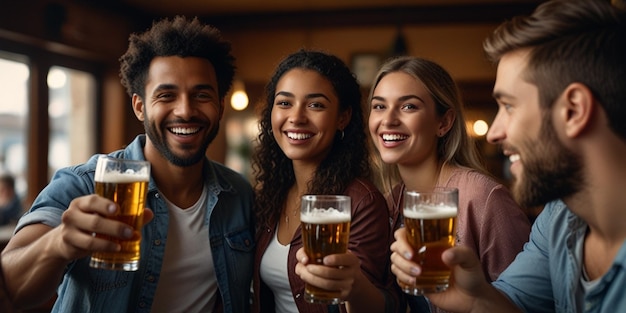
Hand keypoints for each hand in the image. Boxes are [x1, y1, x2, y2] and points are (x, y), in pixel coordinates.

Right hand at [54, 194, 153, 261]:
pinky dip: (104, 246)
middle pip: (95, 219)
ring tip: (127, 240)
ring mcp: (69, 229)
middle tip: (131, 231)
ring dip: (111, 238)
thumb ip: (126, 214)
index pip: (92, 200)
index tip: (118, 209)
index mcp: (82, 202)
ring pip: (91, 233)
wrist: (64, 240)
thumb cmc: (89, 223)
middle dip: (116, 226)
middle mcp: (73, 213)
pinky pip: (88, 245)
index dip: (105, 205)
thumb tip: (149, 213)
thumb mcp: (103, 216)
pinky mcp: (69, 243)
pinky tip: (116, 248)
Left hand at [294, 247, 360, 300]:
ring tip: (303, 274)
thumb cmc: (336, 263)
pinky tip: (309, 283)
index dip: (335, 259)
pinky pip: (329, 294)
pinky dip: (317, 289)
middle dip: (317, 270)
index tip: (324, 259)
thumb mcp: (333, 253)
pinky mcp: (341, 295)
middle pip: (333, 273)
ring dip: (313, 279)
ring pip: (329, 285)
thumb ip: (314, 251)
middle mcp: (352, 273)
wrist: (353, 282)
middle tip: (307, 267)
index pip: (346, 259)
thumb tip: (303, 260)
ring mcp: (347, 285)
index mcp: (351, 260)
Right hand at [391, 227, 515, 311]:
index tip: (410, 250)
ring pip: (395, 263)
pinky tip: (415, 283)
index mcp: (429, 242)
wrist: (471, 298)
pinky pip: (399, 278)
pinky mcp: (414, 282)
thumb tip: (446, 255)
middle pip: (396, 248)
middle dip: (401, 255)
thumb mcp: (470, 259)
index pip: (406, 233)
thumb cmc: (471, 275)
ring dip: (402, 268)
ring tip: (418, 276)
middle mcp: (419, 253)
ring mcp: (415, 267)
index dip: (402, 238)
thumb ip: (461, 254)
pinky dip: (402, 279)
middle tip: (415, 262)